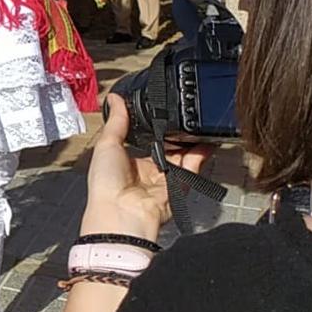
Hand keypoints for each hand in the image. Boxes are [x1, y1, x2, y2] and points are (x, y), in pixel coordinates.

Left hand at [79, 95, 212, 241]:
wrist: (121, 213)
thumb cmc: (105, 184)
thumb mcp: (107, 145)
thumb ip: (117, 122)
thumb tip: (115, 98)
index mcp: (128, 160)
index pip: (145, 139)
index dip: (153, 126)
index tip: (160, 109)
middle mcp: (148, 170)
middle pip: (167, 146)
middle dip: (175, 132)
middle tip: (181, 113)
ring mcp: (165, 178)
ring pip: (183, 154)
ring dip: (190, 139)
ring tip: (196, 120)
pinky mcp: (180, 185)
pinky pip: (194, 166)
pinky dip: (201, 153)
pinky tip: (206, 139)